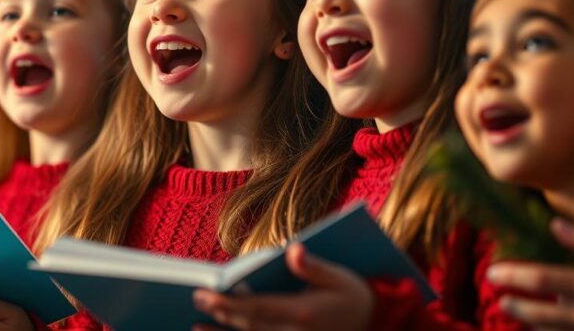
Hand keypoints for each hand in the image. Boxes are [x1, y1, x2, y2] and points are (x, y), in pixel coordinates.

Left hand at [191, 242, 373, 330]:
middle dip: (220, 315)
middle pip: (248, 327)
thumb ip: (314, 266)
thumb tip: (292, 249)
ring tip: (197, 326)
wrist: (378, 325)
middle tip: (195, 300)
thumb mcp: (340, 277)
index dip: (227, 303)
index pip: (255, 309)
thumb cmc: (355, 296)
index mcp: (303, 313)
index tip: (204, 292)